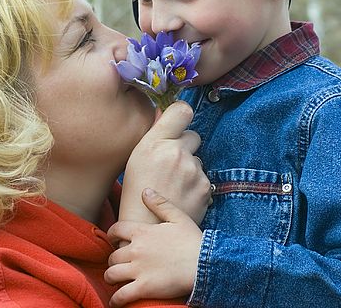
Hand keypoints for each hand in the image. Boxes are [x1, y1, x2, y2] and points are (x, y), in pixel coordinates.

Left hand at [105, 189, 202, 306]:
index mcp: (142, 232)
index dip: (112, 235)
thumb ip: (159, 203)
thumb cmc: (193, 240)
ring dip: (111, 278)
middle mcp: (136, 250)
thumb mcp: (178, 216)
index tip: (114, 239)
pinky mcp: (143, 288)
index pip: (116, 230)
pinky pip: (121, 295)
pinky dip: (115, 300)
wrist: (205, 263)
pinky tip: (115, 302)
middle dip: (113, 260)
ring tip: (115, 281)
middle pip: (112, 255)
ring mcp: (138, 270)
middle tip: (118, 263)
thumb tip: (145, 191)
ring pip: (111, 274)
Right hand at [119, 101, 210, 225]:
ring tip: (172, 187)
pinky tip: (181, 197)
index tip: (178, 123)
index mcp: (155, 143)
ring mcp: (193, 171)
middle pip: (193, 136)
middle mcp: (176, 153)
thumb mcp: (136, 158)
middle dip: (185, 147)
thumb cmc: (135, 193)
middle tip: (170, 165)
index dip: (181, 115)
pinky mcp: (205, 188)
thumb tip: (164, 112)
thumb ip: (154, 133)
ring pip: (197, 160)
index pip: (182, 110)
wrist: (147, 230)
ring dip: (189, 169)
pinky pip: (203, 178)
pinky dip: (195, 186)